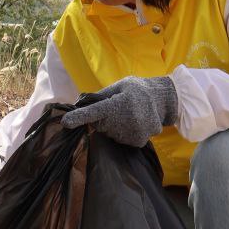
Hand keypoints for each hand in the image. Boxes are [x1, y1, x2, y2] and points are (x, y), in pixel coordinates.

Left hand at [60, 76, 177, 147]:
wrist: (162, 99)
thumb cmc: (136, 90)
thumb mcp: (118, 86)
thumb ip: (98, 97)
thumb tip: (77, 104)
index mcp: (120, 102)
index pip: (95, 111)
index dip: (79, 117)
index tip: (65, 123)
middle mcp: (127, 119)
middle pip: (101, 125)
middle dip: (104, 119)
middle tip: (119, 108)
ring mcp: (134, 133)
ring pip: (110, 134)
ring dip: (115, 127)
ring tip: (129, 115)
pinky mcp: (139, 142)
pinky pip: (121, 140)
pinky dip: (124, 134)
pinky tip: (134, 124)